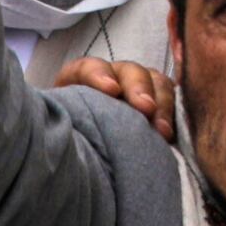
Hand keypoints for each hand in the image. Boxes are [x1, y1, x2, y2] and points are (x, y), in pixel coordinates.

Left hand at [53, 57, 174, 140]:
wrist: (83, 157)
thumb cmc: (68, 138)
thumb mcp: (59, 127)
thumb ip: (58, 123)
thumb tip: (51, 130)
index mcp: (81, 81)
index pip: (88, 67)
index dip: (99, 75)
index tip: (111, 90)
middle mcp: (113, 79)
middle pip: (130, 72)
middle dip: (139, 88)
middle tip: (145, 109)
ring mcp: (138, 90)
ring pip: (156, 82)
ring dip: (162, 104)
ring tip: (163, 131)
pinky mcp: (158, 106)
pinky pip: (172, 100)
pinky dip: (174, 114)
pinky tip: (174, 132)